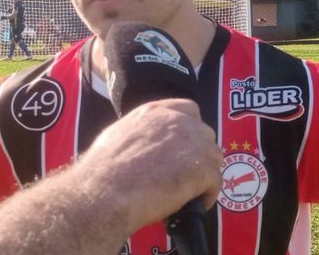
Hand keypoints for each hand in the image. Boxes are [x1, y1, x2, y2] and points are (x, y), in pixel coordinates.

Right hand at [76, 99, 222, 234]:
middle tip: (184, 175)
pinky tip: (191, 206)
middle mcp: (179, 121)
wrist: (105, 191)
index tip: (184, 149)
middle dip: (198, 155)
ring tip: (187, 194)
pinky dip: (207, 196)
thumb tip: (146, 146)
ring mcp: (195, 143)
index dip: (190, 131)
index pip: (189, 111)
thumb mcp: (118, 135)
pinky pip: (216, 183)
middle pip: (205, 135)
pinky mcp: (204, 169)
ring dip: (203, 176)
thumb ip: (141, 133)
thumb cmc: (102, 171)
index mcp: (157, 112)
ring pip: (213, 159)